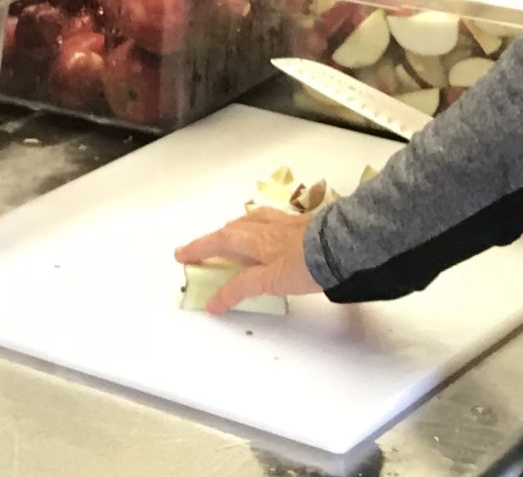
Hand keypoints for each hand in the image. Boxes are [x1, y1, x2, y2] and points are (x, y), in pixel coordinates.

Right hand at [175, 207, 326, 314]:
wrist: (342, 247)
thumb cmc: (305, 265)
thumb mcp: (269, 281)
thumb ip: (241, 288)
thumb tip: (214, 302)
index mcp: (254, 240)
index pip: (220, 246)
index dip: (199, 251)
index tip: (180, 255)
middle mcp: (266, 228)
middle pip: (234, 229)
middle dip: (215, 238)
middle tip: (203, 246)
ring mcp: (286, 224)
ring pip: (254, 220)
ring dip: (237, 227)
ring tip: (232, 233)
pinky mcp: (303, 225)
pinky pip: (273, 220)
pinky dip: (262, 224)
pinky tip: (270, 229)